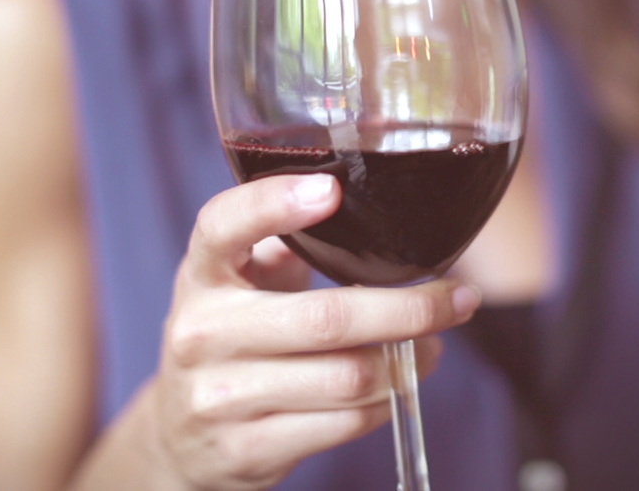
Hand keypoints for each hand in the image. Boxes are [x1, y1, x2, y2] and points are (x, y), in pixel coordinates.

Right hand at [148, 174, 481, 490]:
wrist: (179, 433)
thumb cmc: (231, 335)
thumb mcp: (239, 280)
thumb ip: (283, 240)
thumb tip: (369, 212)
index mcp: (202, 274)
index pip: (223, 226)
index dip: (275, 203)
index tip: (331, 189)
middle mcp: (202, 332)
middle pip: (327, 318)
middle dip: (410, 309)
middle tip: (459, 298)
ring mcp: (220, 397)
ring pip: (348, 377)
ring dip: (407, 361)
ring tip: (433, 345)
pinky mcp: (247, 449)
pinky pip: (343, 423)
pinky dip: (384, 401)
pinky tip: (394, 384)